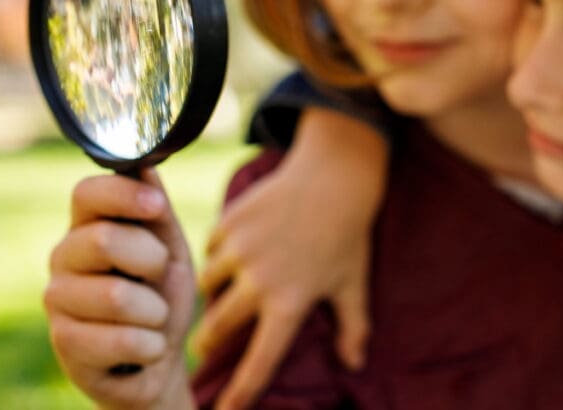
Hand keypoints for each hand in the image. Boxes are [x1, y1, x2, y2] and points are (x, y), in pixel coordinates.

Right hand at [44, 169, 196, 409]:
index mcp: (86, 226)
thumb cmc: (160, 296)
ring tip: (153, 319)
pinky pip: (121, 340)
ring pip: (115, 296)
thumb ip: (156, 210)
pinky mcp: (65, 343)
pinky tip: (146, 347)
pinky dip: (151, 346)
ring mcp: (57, 300)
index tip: (156, 208)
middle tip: (157, 277)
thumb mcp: (169, 248)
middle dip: (151, 261)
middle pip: (103, 240)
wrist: (156, 361)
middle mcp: (62, 257)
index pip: (85, 193)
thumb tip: (145, 163)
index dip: (122, 195)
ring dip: (155, 312)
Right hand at [194, 108, 386, 409]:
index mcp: (290, 302)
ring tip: (222, 294)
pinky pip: (209, 250)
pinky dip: (216, 257)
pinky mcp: (229, 222)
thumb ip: (354, 326)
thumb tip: (355, 364)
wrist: (333, 175)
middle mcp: (260, 280)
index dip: (240, 391)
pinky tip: (230, 255)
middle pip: (217, 326)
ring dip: (212, 295)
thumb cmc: (347, 235)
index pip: (260, 359)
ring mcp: (240, 249)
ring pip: (206, 285)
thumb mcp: (354, 283)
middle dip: (208, 342)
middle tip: (206, 346)